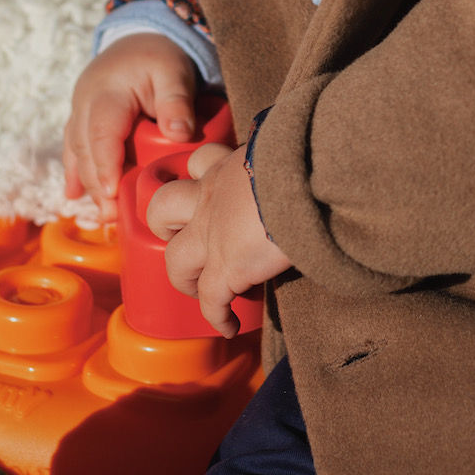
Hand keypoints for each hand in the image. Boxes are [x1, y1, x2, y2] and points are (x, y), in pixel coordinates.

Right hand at [63, 33, 196, 220]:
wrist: (140, 37)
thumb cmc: (159, 57)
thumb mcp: (173, 71)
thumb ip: (176, 100)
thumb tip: (180, 133)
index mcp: (107, 92)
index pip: (102, 133)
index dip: (105, 164)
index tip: (110, 192)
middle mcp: (85, 103)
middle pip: (86, 149)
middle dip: (96, 184)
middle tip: (111, 216)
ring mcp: (80, 110)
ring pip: (77, 151)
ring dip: (87, 182)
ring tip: (102, 214)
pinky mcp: (82, 117)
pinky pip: (74, 146)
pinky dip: (76, 171)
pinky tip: (75, 195)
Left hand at [146, 143, 291, 336]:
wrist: (309, 178)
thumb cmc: (308, 157)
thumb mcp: (289, 147)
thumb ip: (286, 157)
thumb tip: (311, 164)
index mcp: (230, 164)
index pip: (202, 161)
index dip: (200, 175)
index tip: (216, 190)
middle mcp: (211, 196)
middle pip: (162, 206)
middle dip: (167, 224)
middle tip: (190, 236)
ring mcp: (212, 234)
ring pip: (174, 260)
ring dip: (183, 276)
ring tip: (200, 288)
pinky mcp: (226, 268)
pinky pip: (211, 301)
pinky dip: (218, 317)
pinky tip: (229, 327)